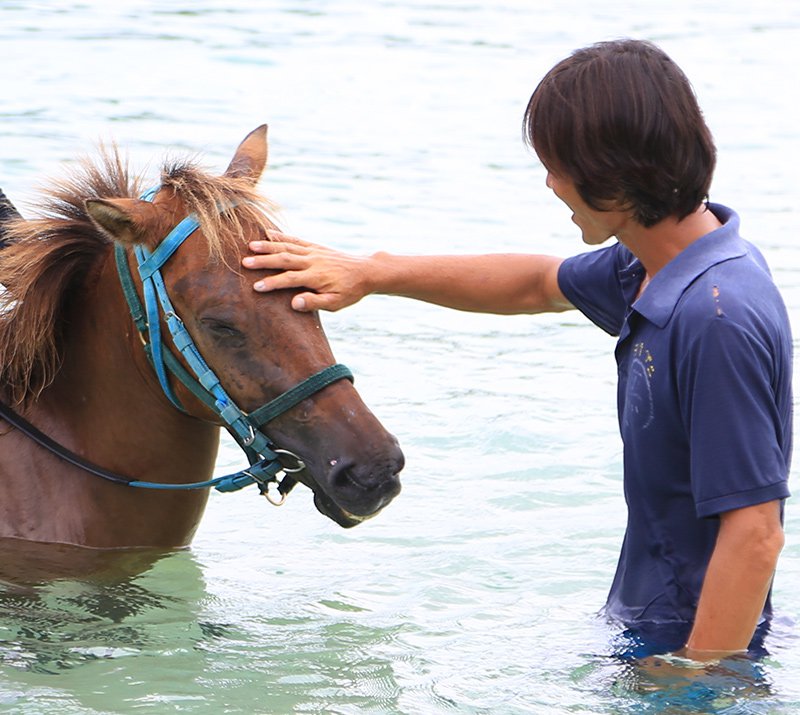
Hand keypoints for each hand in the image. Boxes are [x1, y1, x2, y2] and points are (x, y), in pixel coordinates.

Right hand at [242, 231, 372, 311]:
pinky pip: (296, 240)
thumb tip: (294, 304)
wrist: (365, 272)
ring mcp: (313, 252)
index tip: (256, 287)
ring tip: (250, 246)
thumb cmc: (349, 291)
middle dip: (264, 261)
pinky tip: (268, 233)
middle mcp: (312, 262)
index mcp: (316, 277)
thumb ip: (315, 302)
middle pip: (284, 260)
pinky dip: (281, 237)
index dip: (272, 283)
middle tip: (244, 263)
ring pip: (287, 247)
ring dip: (268, 246)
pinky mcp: (315, 247)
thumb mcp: (335, 303)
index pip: (289, 280)